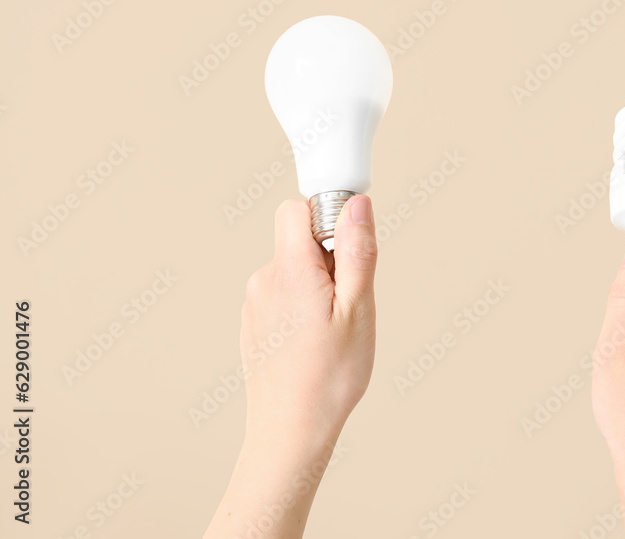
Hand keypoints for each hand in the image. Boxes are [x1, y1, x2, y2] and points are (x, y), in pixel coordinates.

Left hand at [205, 195, 377, 538]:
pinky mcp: (253, 323)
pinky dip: (302, 306)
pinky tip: (314, 342)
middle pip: (297, 240)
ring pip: (292, 270)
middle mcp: (264, 281)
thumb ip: (356, 252)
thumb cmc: (329, 377)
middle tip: (348, 300)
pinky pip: (282, 295)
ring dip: (316, 285)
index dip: (326, 216)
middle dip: (328, 257)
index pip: (296, 208)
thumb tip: (356, 205)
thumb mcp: (358, 309)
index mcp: (291, 271)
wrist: (290, 431)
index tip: (349, 246)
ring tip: (332, 328)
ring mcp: (254, 303)